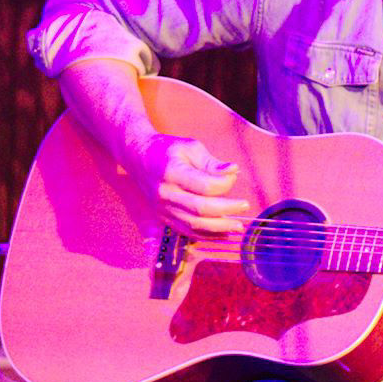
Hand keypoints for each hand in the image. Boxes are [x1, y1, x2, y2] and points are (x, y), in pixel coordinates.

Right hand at [120, 133, 249, 235]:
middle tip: (244, 205)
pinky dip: (206, 235)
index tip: (234, 176)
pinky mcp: (163, 217)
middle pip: (201, 209)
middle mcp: (165, 194)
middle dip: (227, 210)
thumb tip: (233, 171)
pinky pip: (186, 231)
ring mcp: (162, 209)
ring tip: (237, 226)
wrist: (138, 158)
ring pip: (194, 225)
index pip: (205, 186)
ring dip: (219, 228)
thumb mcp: (190, 147)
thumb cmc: (166, 150)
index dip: (224, 184)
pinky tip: (222, 232)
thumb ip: (212, 162)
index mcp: (172, 172)